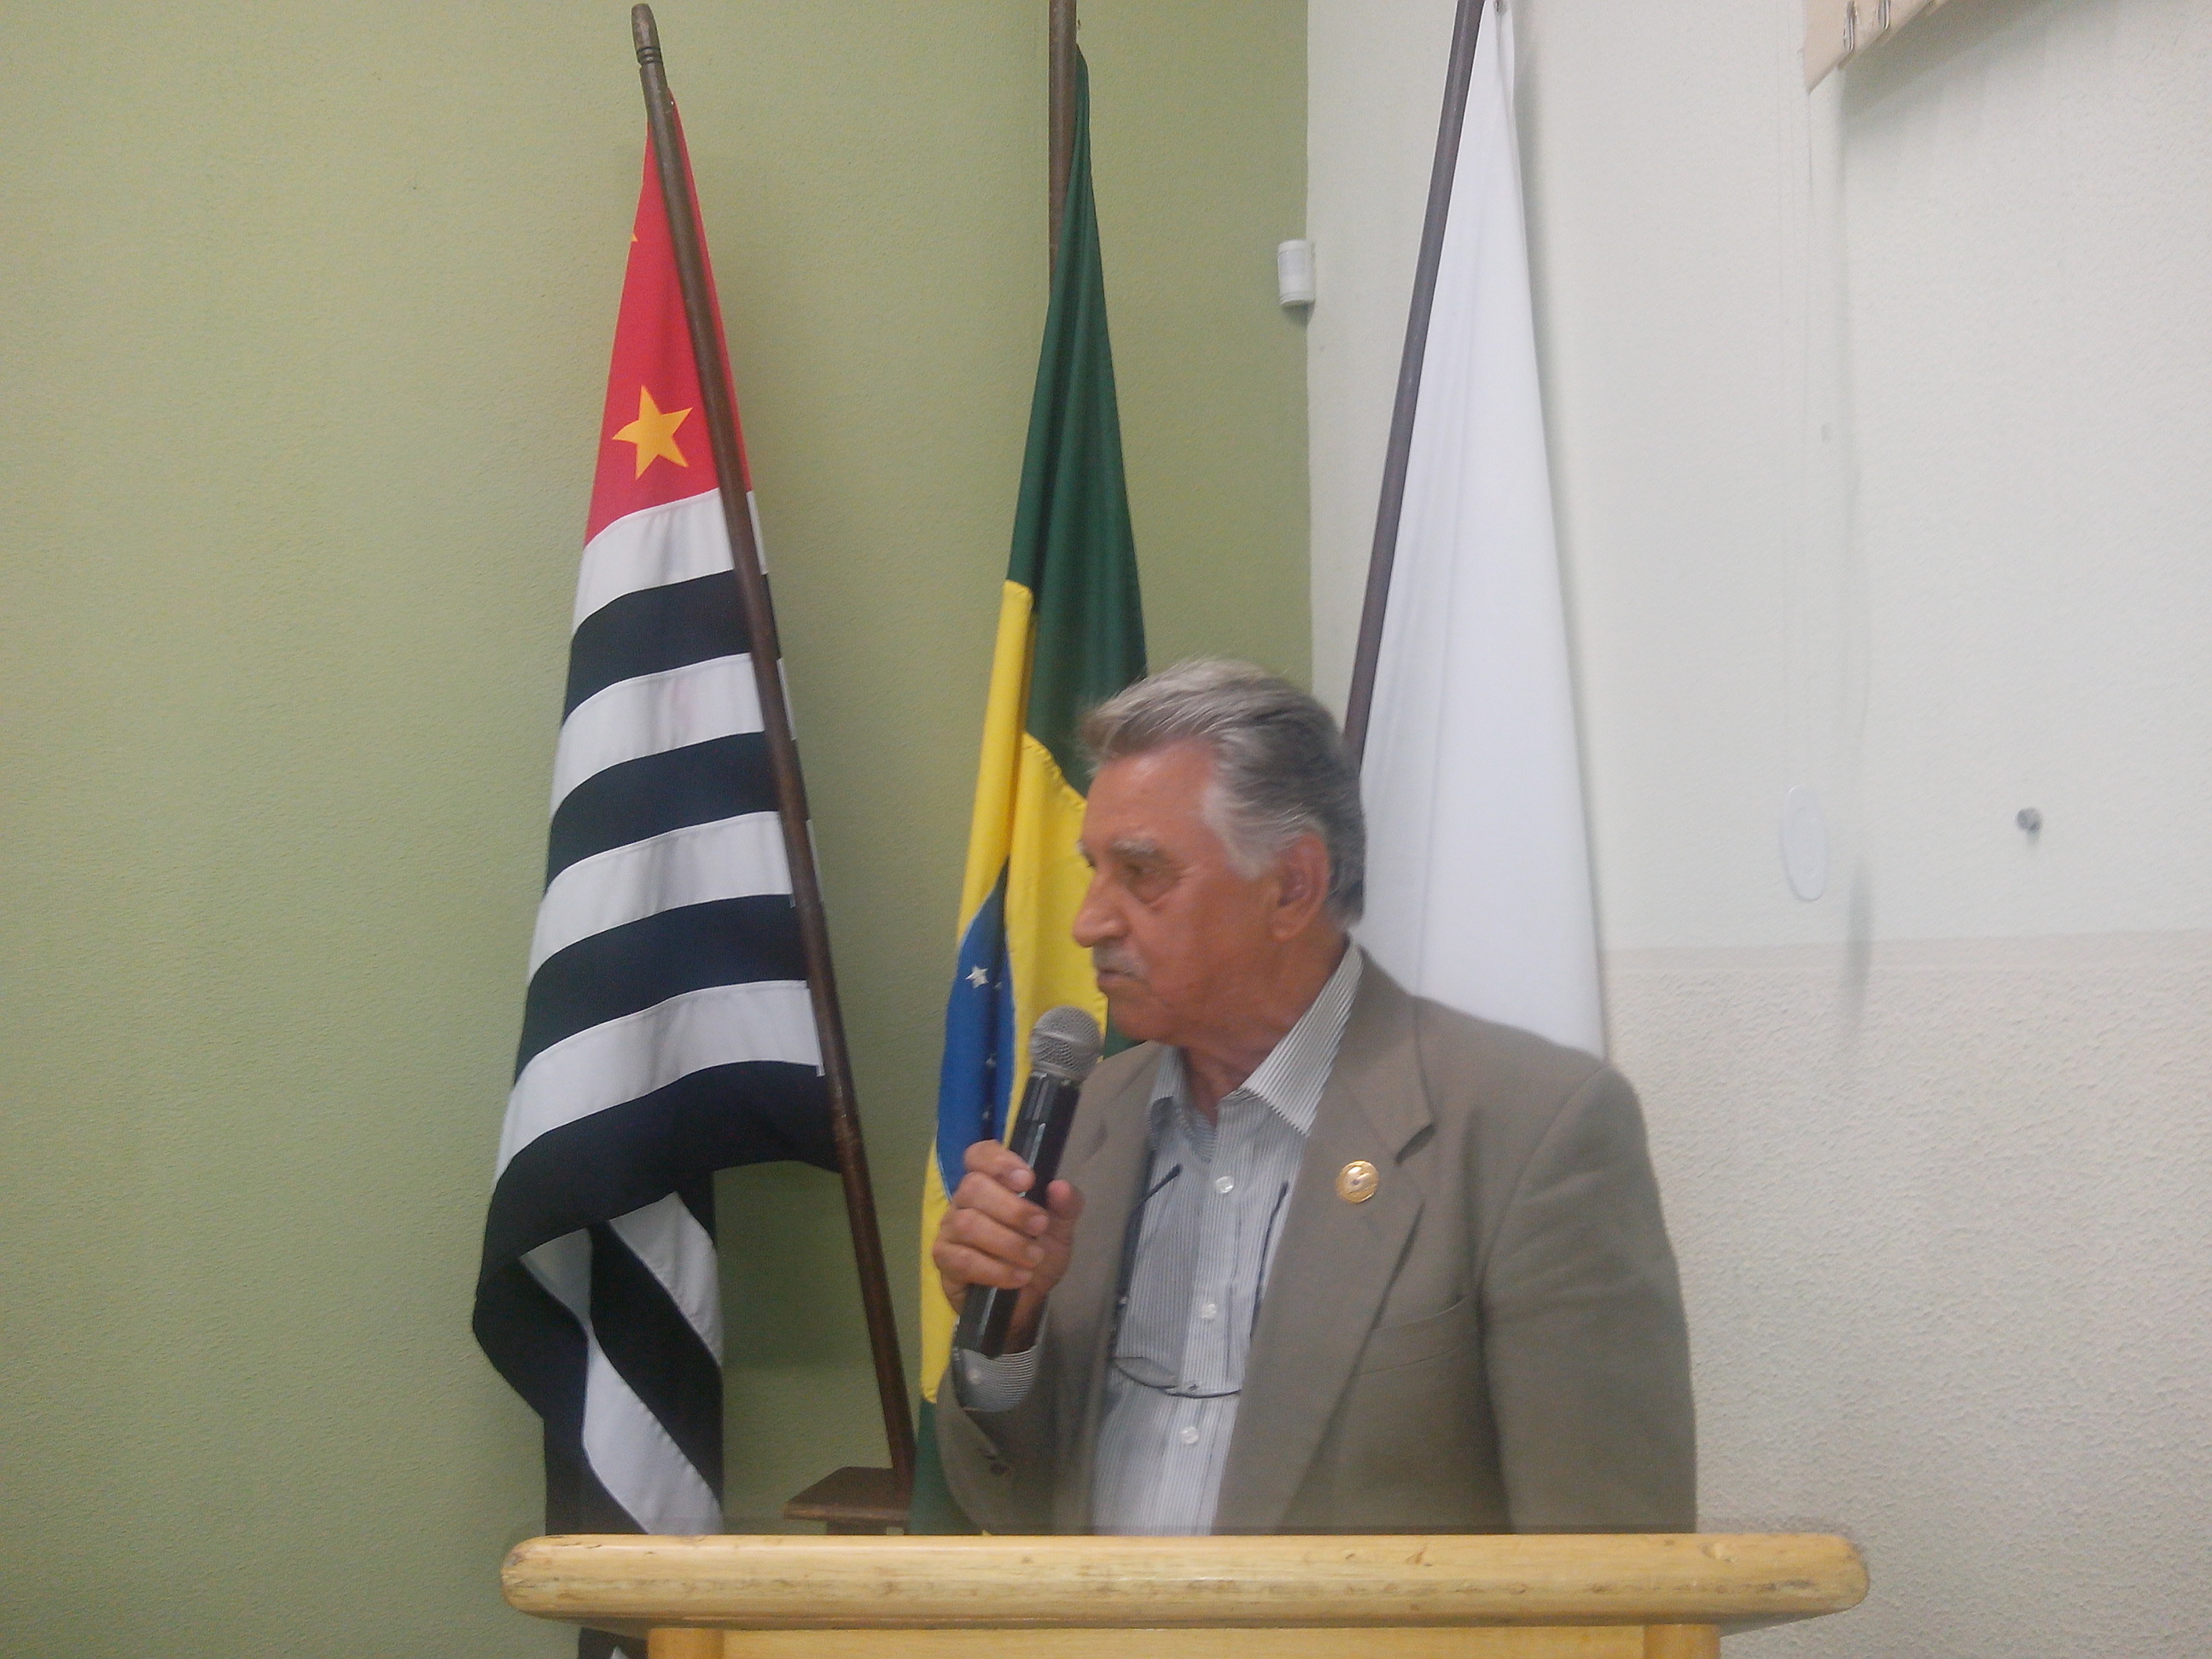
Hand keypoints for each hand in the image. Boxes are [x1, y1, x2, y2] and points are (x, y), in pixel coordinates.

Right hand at [932, 1139, 1084, 1352]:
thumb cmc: (1038, 1253)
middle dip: (1011, 1208)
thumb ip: (1066, 1206)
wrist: (1026, 1300)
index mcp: (992, 1182)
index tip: (1027, 1180)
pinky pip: (962, 1259)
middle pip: (973, 1187)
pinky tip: (1018, 1277)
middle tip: (1039, 1226)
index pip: (979, 1155)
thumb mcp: (1061, 1230)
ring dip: (1006, 1241)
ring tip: (1033, 1258)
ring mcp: (951, 1229)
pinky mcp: (944, 1260)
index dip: (999, 1161)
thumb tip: (1060, 1187)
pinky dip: (995, 1269)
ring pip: (967, 1224)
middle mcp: (965, 1200)